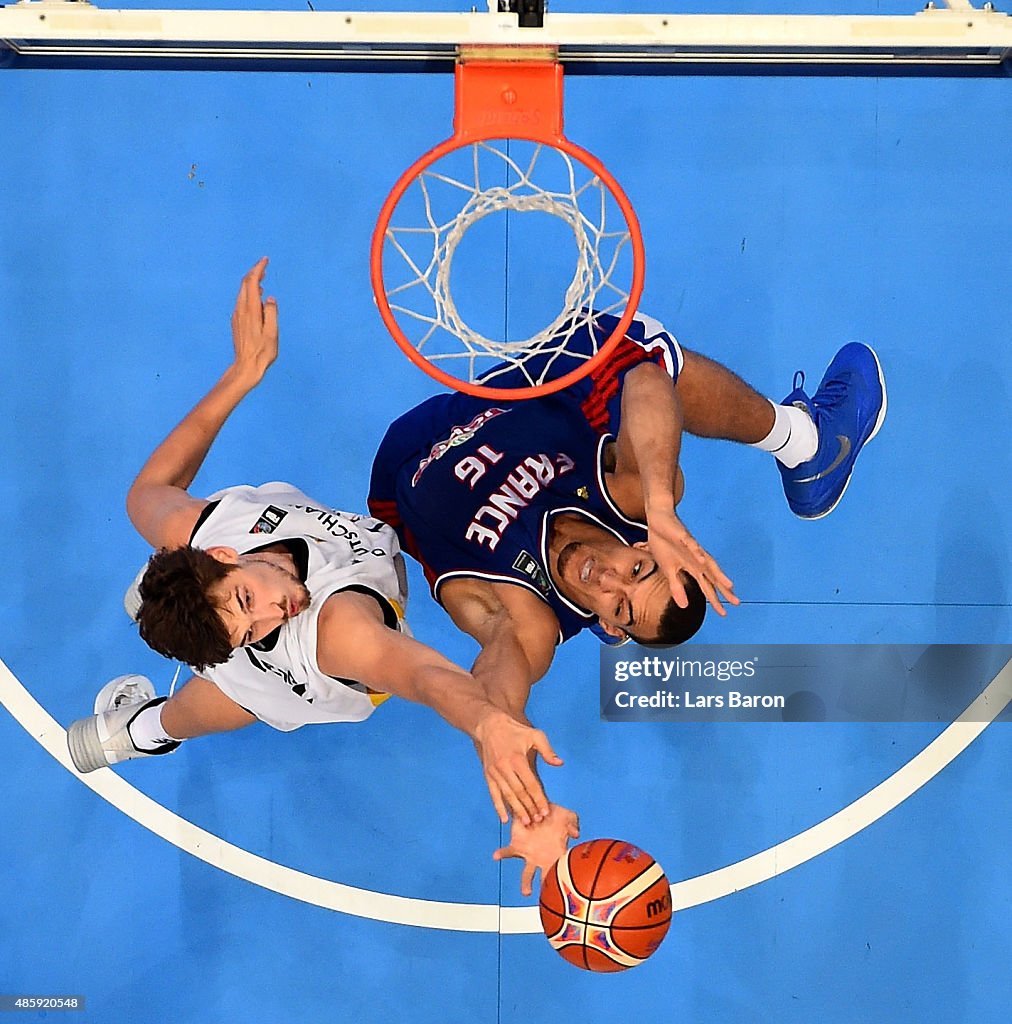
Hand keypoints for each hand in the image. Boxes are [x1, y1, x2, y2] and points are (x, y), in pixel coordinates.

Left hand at [230, 257, 278, 385]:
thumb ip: (271, 313)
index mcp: (251, 310)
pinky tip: (256, 297)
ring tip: (262, 278)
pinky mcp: (237, 322)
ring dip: (251, 283)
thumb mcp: (272, 333)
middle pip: (244, 284)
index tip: (265, 260)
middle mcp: (241, 310)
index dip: (258, 269)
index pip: (251, 282)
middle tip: (264, 266)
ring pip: (242, 292)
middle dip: (254, 272)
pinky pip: (242, 301)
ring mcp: (237, 316)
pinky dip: (249, 293)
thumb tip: (269, 298)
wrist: (246, 367)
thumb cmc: (262, 352)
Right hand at [473, 710, 561, 825]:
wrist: (490, 725)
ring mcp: (495, 773)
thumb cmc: (515, 730)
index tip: (546, 811)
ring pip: (507, 796)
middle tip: (538, 820)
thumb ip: (547, 750)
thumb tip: (559, 763)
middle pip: (519, 793)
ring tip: (526, 822)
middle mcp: (505, 768)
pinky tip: (504, 819)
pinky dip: (498, 807)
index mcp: (517, 759)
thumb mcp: (535, 735)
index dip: (539, 799)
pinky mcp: (488, 775)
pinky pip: (493, 794)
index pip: (531, 784)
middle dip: (530, 808)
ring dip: (517, 810)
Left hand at [493, 803, 580, 896]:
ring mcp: (530, 855)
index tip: (568, 890)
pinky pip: (509, 852)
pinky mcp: (518, 845)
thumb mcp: (569, 816)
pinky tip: (496, 856)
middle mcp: (543, 859)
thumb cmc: (555, 815)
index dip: (565, 879)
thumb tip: (575, 834)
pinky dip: (502, 854)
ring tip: (527, 893)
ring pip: (527, 873)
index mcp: (557, 854)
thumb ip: (574, 823)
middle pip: (546, 880)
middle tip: (560, 906)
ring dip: (527, 883)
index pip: (562, 869)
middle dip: (550, 892)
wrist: (537, 805)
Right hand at [646, 508, 738, 616]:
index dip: (714, 600)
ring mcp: (692, 548)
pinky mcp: (683, 537)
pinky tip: (702, 560)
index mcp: (693, 568)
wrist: (658, 520)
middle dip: (723, 590)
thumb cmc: (664, 544)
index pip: (706, 586)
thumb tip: (684, 606)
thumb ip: (677, 587)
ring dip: (717, 573)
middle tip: (736, 603)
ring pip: (708, 561)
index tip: (723, 613)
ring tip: (728, 585)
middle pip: (713, 576)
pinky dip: (697, 552)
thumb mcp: (668, 571)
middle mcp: (697, 559)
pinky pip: (692, 545)